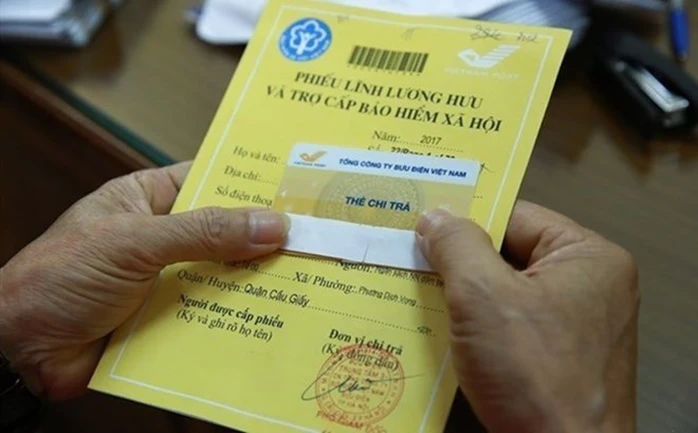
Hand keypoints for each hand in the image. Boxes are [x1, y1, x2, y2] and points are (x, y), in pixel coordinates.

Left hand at [0, 162, 289, 399]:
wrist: (18, 349)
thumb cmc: (58, 277)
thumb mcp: (134, 241)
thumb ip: (203, 232)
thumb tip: (270, 224)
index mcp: (145, 200)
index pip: (206, 179)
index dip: (247, 182)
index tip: (295, 187)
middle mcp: (160, 238)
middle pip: (222, 232)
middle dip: (261, 237)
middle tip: (313, 238)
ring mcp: (164, 280)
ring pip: (221, 276)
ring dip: (254, 281)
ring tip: (306, 279)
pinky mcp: (167, 320)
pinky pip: (212, 314)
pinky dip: (237, 317)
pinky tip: (274, 318)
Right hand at [416, 201, 637, 432]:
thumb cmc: (535, 376)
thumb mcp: (484, 296)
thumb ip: (457, 245)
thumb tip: (435, 216)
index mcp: (589, 258)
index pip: (517, 217)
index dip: (467, 217)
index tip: (422, 222)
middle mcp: (589, 288)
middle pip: (509, 254)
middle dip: (459, 261)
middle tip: (411, 256)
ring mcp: (574, 327)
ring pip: (504, 293)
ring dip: (462, 296)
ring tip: (416, 290)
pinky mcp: (556, 360)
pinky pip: (508, 326)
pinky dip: (474, 326)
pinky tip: (439, 328)